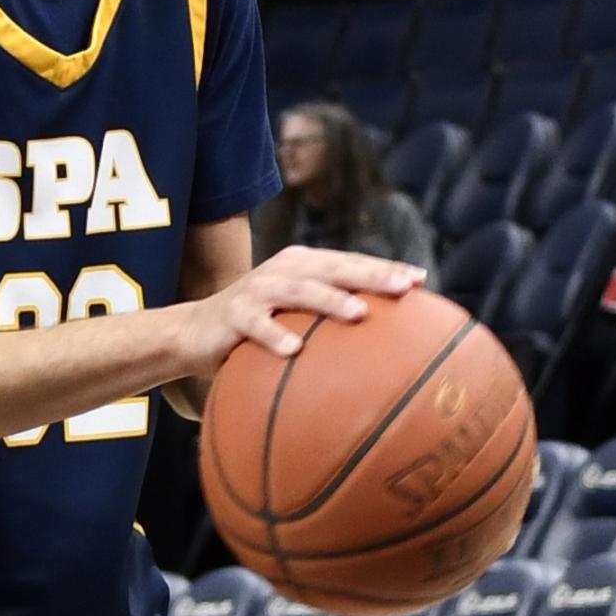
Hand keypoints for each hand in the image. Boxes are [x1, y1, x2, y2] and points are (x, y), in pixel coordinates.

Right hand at [181, 246, 422, 367]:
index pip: (353, 263)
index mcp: (305, 266)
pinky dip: (274, 334)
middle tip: (404, 288)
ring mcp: (258, 288)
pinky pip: (256, 325)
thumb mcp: (296, 317)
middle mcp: (285, 269)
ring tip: (360, 313)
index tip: (421, 280)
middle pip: (336, 268)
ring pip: (300, 289)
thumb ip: (330, 323)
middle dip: (372, 275)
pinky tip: (293, 351)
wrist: (194, 332)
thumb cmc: (259, 327)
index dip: (386, 268)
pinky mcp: (234, 313)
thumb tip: (387, 352)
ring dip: (330, 299)